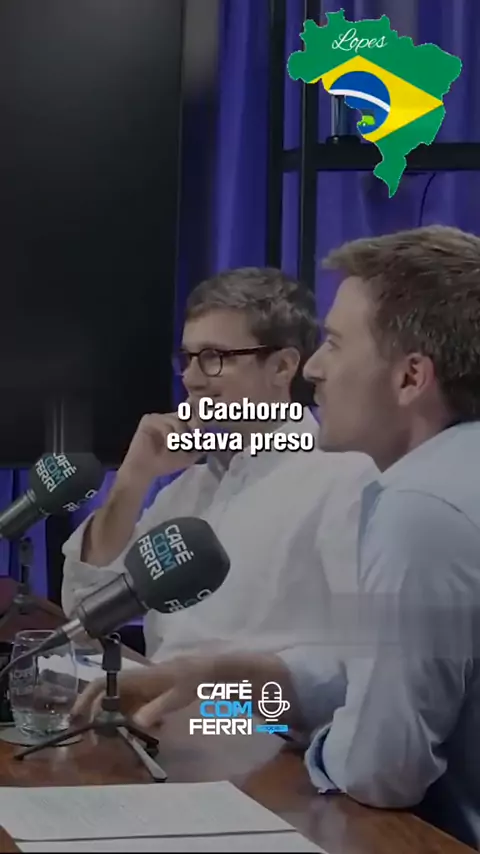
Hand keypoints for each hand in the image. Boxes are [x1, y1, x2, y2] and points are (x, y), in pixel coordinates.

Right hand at [72, 655, 213, 728]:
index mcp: (136, 678)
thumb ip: (157, 708)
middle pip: (107, 699)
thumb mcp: (177, 695)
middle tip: (98, 740)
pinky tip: (157, 728)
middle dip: (101, 718)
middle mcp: (134, 683)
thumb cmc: (193, 679)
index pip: (101, 684)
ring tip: (132, 737)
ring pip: (122, 707)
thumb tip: (135, 722)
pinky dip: (140, 721)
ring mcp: (142, 689)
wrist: (210, 670)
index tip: (77, 718)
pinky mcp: (152, 695)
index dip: (85, 698)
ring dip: (122, 723)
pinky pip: (137, 710)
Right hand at [120, 409, 202, 482]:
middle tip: (198, 433)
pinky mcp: (148, 419)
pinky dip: (169, 435)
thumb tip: (215, 442)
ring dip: (181, 435)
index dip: (200, 419)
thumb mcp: (188, 457)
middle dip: (195, 423)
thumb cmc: (164, 464)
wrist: (144, 470)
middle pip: (187, 412)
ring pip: (177, 419)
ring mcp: (158, 417)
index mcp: (177, 424)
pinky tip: (167, 446)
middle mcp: (168, 418)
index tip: (204, 431)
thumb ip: (200, 448)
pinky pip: (164, 423)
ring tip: (178, 447)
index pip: (192, 414)